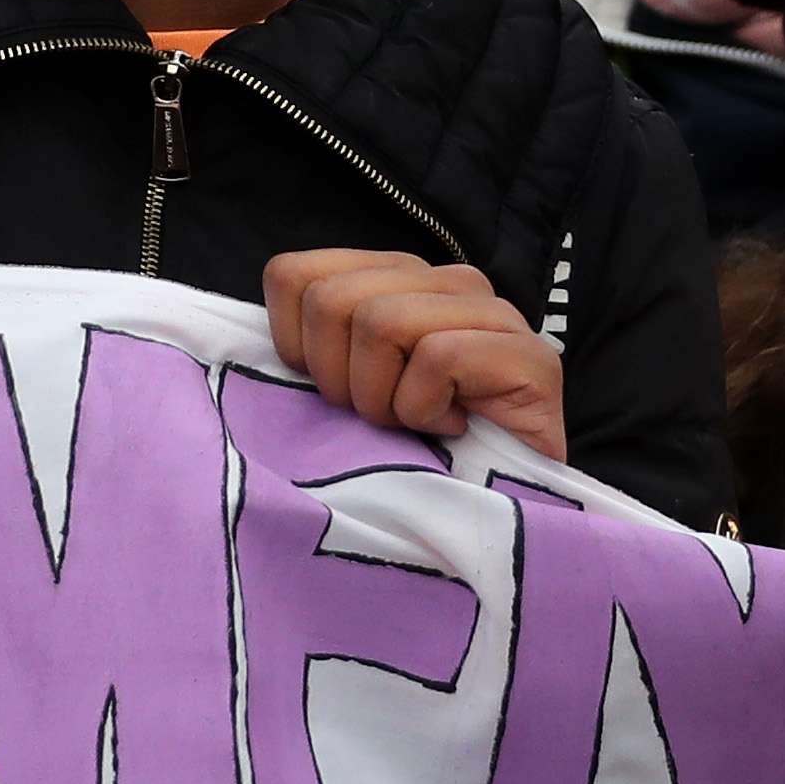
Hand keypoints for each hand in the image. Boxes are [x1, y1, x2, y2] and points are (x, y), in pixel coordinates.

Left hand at [260, 247, 568, 461]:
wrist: (504, 507)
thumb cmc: (418, 451)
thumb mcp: (348, 391)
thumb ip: (314, 350)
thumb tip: (256, 348)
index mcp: (394, 277)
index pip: (294, 275)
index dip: (296, 348)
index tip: (337, 390)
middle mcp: (444, 279)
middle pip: (331, 301)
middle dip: (341, 379)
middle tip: (382, 416)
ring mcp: (492, 310)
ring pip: (381, 324)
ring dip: (385, 400)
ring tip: (417, 422)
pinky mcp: (528, 354)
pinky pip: (437, 359)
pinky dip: (428, 411)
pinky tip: (454, 427)